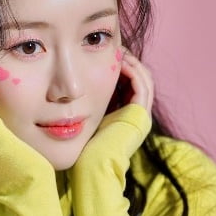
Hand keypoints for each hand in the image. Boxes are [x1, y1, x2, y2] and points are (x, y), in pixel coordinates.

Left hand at [74, 50, 152, 170]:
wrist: (91, 167)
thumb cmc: (83, 148)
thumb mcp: (85, 120)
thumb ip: (85, 105)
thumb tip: (70, 87)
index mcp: (125, 117)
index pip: (131, 84)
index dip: (122, 67)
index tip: (108, 54)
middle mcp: (137, 116)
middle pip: (141, 80)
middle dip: (129, 61)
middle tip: (116, 48)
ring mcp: (141, 117)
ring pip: (145, 80)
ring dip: (132, 63)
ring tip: (118, 52)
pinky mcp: (140, 117)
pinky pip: (142, 86)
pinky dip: (133, 72)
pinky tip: (120, 62)